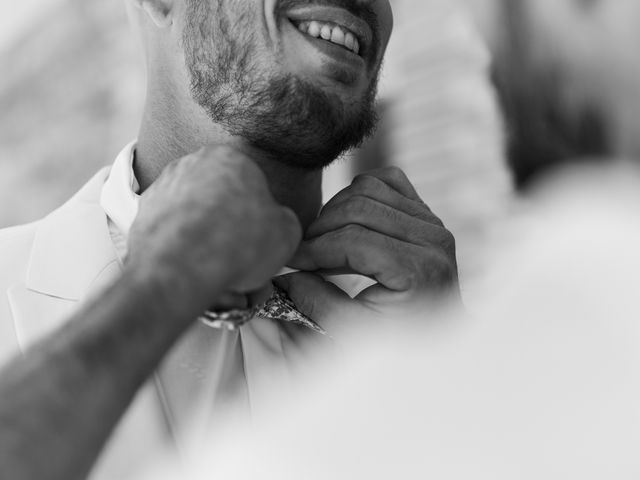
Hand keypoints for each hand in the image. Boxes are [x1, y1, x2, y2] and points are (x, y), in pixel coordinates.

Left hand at [127, 145, 301, 317]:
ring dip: (203, 233)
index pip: (251, 182)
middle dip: (227, 221)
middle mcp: (193, 162)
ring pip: (193, 211)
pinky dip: (179, 243)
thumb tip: (277, 223)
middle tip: (237, 252)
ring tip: (213, 264)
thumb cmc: (236, 243)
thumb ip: (284, 221)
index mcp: (231, 158)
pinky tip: (189, 263)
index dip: (258, 214)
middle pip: (218, 194)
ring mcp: (164, 185)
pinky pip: (170, 227)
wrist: (181, 267)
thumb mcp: (286, 233)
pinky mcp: (143, 211)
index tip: (258, 237)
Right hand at [278, 167, 457, 330]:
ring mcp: (431, 220)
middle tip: (301, 252)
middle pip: (359, 208)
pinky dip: (359, 191)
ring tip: (321, 239)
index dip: (314, 249)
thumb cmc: (396, 338)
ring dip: (335, 209)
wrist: (434, 331)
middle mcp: (432, 238)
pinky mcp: (425, 211)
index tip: (288, 260)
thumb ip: (317, 301)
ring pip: (368, 187)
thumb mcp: (354, 330)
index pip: (354, 241)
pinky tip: (346, 219)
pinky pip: (386, 180)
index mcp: (419, 269)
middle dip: (320, 229)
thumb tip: (282, 274)